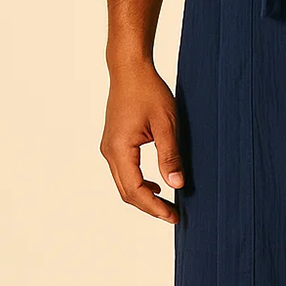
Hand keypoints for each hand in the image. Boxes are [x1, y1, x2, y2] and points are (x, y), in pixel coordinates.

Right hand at [100, 60, 183, 223]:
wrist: (130, 69)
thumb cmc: (148, 90)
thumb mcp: (166, 123)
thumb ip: (170, 156)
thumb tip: (176, 185)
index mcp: (120, 149)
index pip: (135, 190)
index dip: (155, 207)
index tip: (174, 215)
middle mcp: (109, 151)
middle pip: (127, 192)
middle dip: (150, 207)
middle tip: (174, 215)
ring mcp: (109, 147)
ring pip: (124, 183)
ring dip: (144, 197)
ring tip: (167, 204)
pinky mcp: (114, 143)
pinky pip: (124, 171)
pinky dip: (138, 183)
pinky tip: (156, 185)